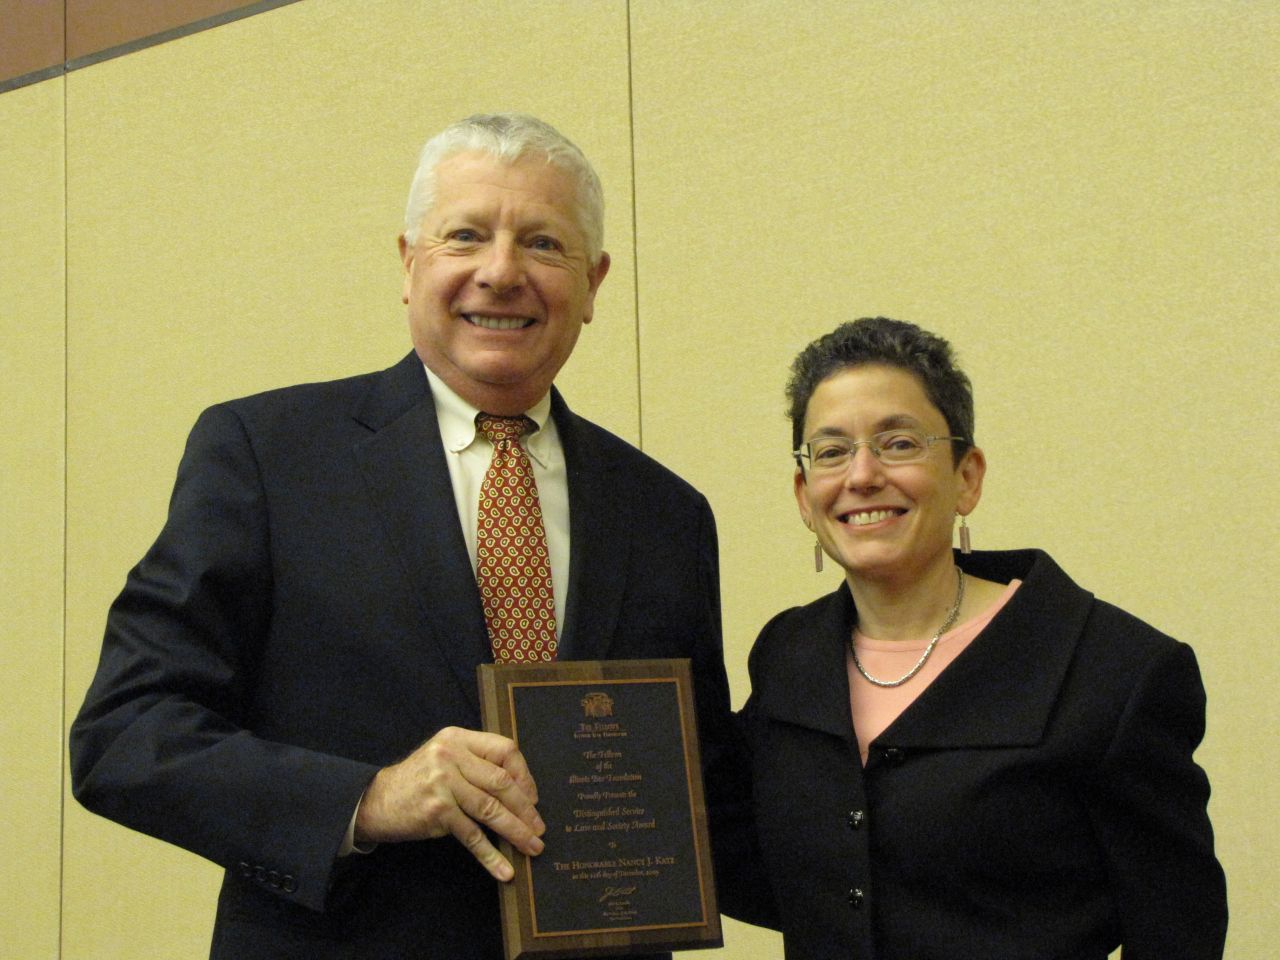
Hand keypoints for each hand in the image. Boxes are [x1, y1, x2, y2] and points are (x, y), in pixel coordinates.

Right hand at [354, 726, 544, 880]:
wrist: (377, 799)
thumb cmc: (419, 779)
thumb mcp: (445, 757)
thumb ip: (477, 762)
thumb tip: (522, 790)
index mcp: (458, 738)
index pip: (504, 750)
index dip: (524, 775)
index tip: (533, 798)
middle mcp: (451, 756)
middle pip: (501, 782)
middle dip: (525, 809)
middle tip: (539, 828)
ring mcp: (444, 783)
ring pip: (491, 810)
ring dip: (515, 831)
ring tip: (532, 846)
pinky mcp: (437, 811)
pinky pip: (472, 836)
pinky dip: (491, 855)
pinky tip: (505, 869)